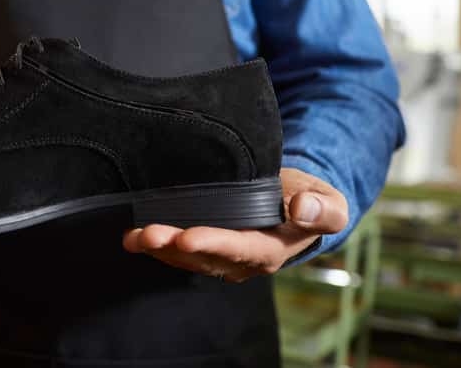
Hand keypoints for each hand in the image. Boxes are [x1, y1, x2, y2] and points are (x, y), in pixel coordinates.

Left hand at [122, 167, 347, 281]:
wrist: (296, 204)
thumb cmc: (311, 201)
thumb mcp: (329, 202)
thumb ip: (323, 209)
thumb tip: (302, 209)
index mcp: (271, 250)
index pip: (239, 248)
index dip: (213, 243)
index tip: (188, 236)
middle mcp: (241, 260)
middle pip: (204, 256)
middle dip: (174, 247)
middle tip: (149, 235)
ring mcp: (219, 256)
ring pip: (185, 256)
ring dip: (158, 247)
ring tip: (134, 237)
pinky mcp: (204, 246)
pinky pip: (177, 251)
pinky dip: (155, 245)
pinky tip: (132, 237)